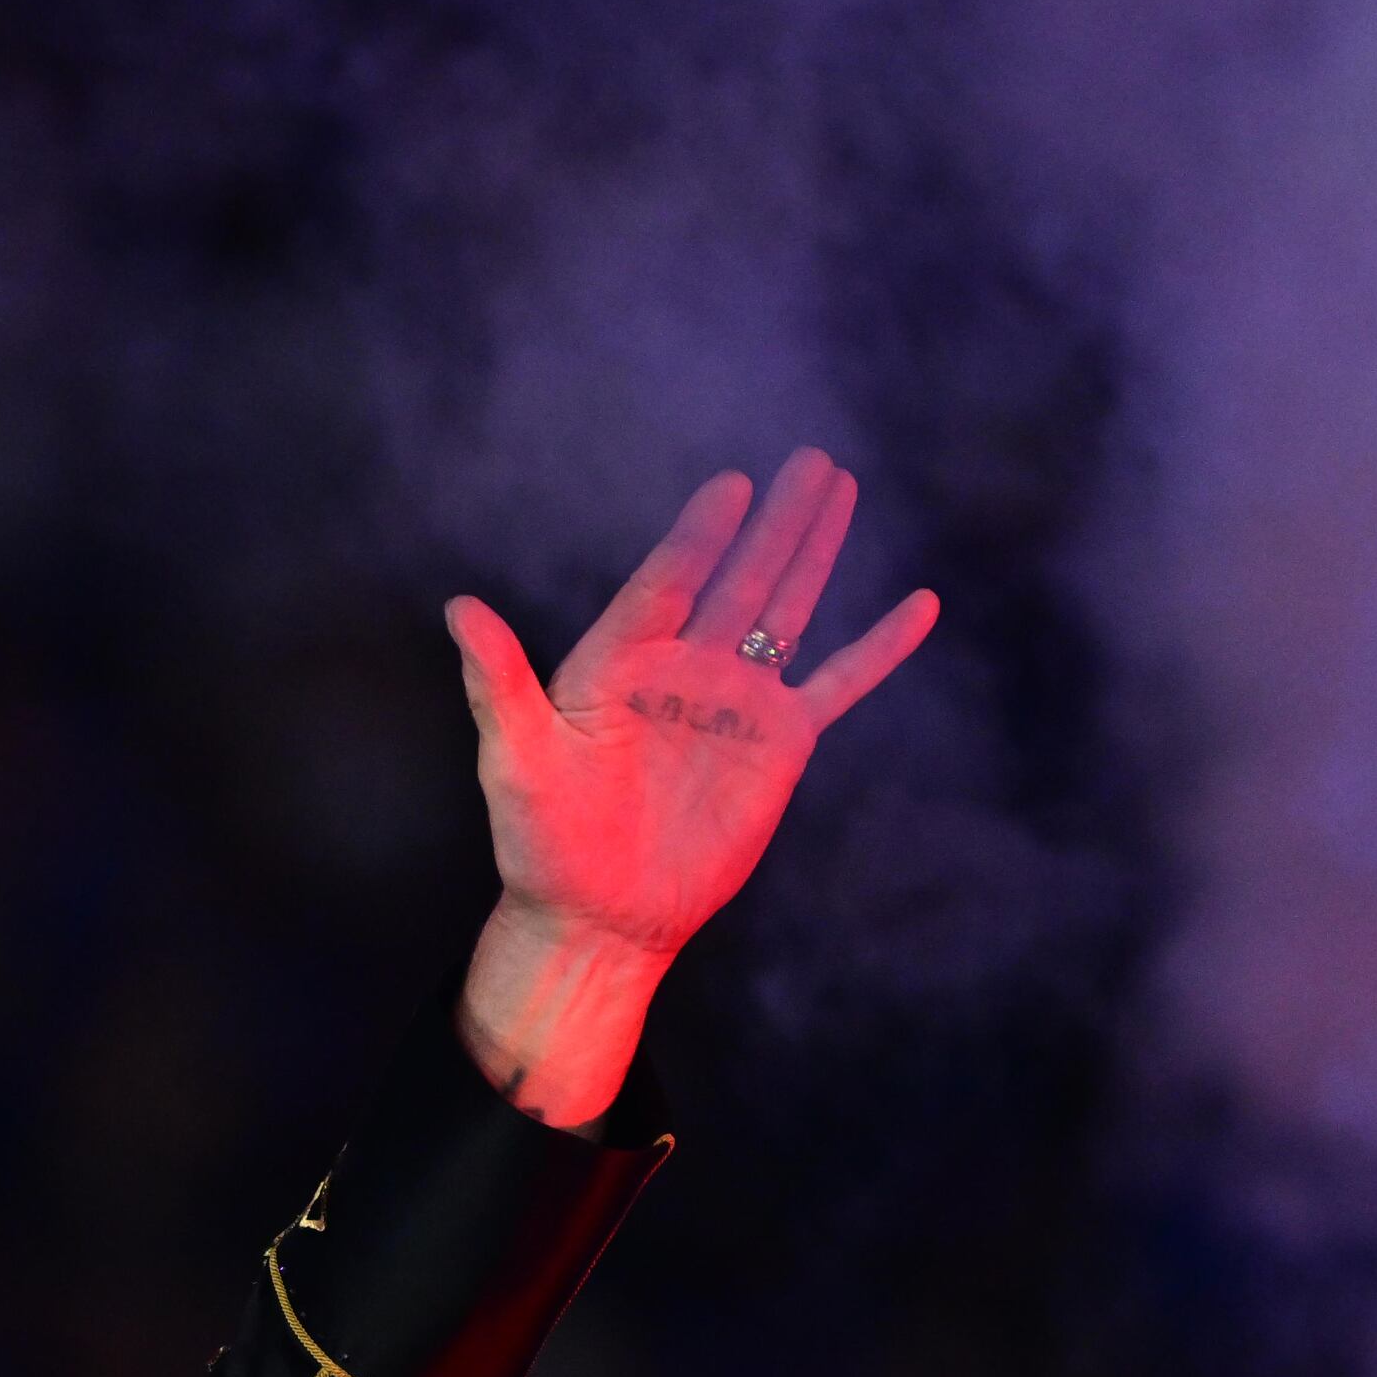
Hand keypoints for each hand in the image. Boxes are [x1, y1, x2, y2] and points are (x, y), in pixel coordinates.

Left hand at [445, 447, 938, 1127]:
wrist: (600, 916)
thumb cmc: (543, 844)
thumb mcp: (514, 761)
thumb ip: (499, 683)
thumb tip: (459, 607)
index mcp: (616, 665)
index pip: (663, 584)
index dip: (698, 536)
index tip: (730, 485)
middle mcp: (681, 670)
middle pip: (736, 579)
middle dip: (774, 522)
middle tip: (807, 460)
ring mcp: (734, 702)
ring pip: (785, 610)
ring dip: (814, 552)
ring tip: (839, 487)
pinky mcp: (779, 743)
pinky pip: (837, 684)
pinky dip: (878, 649)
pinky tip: (918, 605)